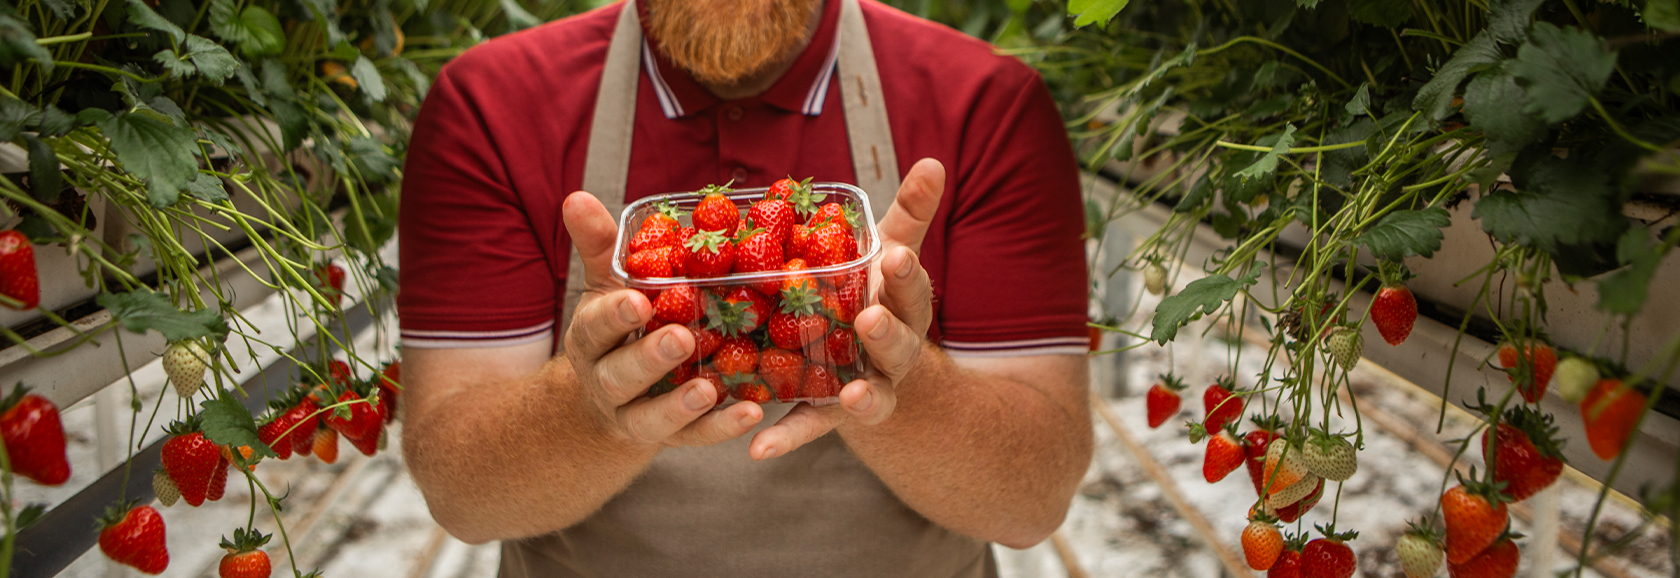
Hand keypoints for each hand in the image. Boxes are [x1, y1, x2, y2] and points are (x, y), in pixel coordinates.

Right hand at [560, 192, 764, 446]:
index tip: (637, 301)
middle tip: (682, 338)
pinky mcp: (674, 438)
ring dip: (681, 406)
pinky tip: (752, 413)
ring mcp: (638, 415)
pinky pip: (695, 439)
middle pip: (621, 376)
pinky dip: (721, 429)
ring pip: (653, 417)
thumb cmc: (622, 323)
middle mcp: (608, 382)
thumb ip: (600, 245)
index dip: (614, 315)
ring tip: (709, 390)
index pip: (595, 327)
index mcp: (592, 339)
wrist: (615, 397)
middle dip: (649, 358)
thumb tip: (576, 195)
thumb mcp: (609, 284)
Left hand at [747, 158, 945, 459]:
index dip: (906, 273)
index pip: (912, 287)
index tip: (895, 256)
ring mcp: (866, 387)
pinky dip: (788, 438)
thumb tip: (934, 161)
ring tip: (853, 398)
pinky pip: (810, 427)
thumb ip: (909, 212)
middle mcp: (893, 353)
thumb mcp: (891, 251)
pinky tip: (759, 449)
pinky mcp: (828, 415)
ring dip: (864, 399)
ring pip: (871, 396)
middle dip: (887, 333)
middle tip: (871, 319)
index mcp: (905, 306)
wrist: (875, 363)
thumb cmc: (877, 293)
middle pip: (898, 345)